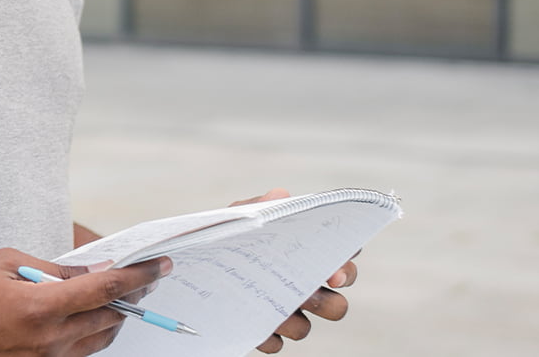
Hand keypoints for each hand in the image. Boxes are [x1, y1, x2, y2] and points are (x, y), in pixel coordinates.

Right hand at [0, 248, 169, 355]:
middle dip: (131, 296)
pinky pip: (79, 353)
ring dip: (114, 317)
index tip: (159, 266)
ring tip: (116, 296)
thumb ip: (54, 268)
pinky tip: (87, 317)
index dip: (138, 276)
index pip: (106, 289)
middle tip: (142, 277)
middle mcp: (47, 340)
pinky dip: (91, 334)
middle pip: (110, 317)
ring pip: (100, 340)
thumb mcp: (6, 263)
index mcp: (40, 307)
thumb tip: (91, 271)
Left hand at [233, 189, 360, 353]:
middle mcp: (302, 287)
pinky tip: (258, 326)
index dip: (346, 268)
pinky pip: (275, 343)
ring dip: (297, 321)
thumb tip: (281, 196)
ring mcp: (284, 312)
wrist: (192, 260)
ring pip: (307, 328)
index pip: (342, 262)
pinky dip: (269, 337)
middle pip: (336, 304)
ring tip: (277, 309)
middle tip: (308, 293)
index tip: (335, 272)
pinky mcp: (263, 331)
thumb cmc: (227, 235)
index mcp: (305, 256)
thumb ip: (261, 206)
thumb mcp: (239, 215)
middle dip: (328, 302)